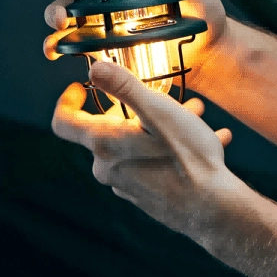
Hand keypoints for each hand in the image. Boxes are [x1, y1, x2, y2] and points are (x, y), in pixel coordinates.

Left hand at [52, 59, 242, 240]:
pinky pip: (152, 164)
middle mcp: (108, 167)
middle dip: (137, 109)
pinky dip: (172, 148)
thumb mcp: (159, 111)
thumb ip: (125, 86)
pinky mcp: (146, 195)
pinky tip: (207, 141)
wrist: (212, 208)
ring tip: (195, 115)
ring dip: (161, 127)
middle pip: (109, 129)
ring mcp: (126, 184)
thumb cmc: (186, 159)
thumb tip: (97, 67)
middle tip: (167, 97)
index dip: (68, 100)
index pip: (64, 121)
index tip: (81, 87)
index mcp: (104, 144)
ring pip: (136, 145)